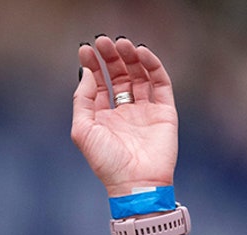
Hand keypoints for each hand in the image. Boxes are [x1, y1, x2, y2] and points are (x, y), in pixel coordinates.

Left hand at [72, 36, 178, 196]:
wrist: (135, 181)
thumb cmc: (106, 161)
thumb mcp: (83, 129)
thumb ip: (82, 100)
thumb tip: (87, 73)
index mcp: (103, 117)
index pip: (99, 84)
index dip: (93, 66)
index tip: (86, 49)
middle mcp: (124, 112)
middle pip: (118, 76)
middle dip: (111, 58)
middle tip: (104, 41)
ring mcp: (145, 110)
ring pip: (139, 76)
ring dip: (130, 58)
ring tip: (122, 43)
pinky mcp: (164, 111)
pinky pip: (159, 83)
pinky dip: (152, 66)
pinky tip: (141, 54)